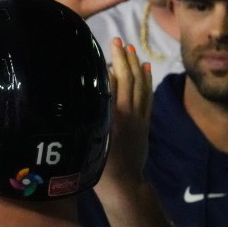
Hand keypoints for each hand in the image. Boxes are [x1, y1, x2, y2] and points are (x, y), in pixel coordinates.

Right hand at [96, 38, 151, 193]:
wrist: (124, 185)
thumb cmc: (98, 167)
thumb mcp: (86, 141)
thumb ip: (86, 117)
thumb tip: (79, 95)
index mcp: (112, 116)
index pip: (112, 82)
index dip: (111, 63)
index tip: (106, 46)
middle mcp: (127, 113)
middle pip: (128, 79)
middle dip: (123, 58)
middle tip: (118, 41)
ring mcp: (139, 118)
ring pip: (140, 86)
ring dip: (136, 66)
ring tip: (131, 49)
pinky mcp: (145, 124)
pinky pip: (147, 97)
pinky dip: (147, 81)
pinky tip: (145, 69)